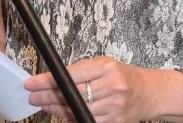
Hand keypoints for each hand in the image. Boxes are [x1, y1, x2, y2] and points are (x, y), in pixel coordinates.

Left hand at [24, 56, 155, 122]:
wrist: (150, 92)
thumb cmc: (124, 75)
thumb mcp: (104, 64)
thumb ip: (82, 72)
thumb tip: (54, 80)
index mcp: (107, 67)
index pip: (71, 74)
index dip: (49, 79)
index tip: (33, 82)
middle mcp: (112, 86)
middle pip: (71, 94)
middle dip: (48, 96)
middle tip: (33, 95)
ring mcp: (114, 106)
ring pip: (77, 110)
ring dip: (56, 108)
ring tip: (43, 104)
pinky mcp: (114, 122)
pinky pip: (87, 121)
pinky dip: (72, 117)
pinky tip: (60, 113)